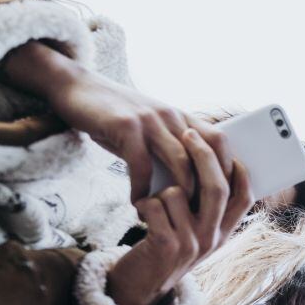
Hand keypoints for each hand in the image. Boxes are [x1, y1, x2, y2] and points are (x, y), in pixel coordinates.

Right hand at [0, 41, 232, 200]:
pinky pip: (141, 164)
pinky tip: (137, 203)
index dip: (228, 169)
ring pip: (180, 160)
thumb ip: (169, 148)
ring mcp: (150, 120)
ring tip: (173, 216)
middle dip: (208, 188)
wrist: (76, 88)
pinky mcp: (126, 126)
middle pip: (206, 154)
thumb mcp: (149, 128)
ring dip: (179, 193)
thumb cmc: (114, 116)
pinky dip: (142, 188)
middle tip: (203, 216)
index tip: (225, 197)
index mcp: (181, 117)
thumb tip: (188, 186)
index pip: (219, 141)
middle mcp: (172, 115)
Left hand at [106, 128, 251, 304]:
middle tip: (187, 133)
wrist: (139, 287)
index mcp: (223, 234)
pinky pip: (155, 205)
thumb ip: (205, 207)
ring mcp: (191, 244)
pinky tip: (140, 215)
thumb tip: (211, 163)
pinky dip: (143, 204)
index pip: (244, 197)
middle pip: (217, 187)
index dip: (239, 171)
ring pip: (178, 192)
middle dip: (202, 155)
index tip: (228, 149)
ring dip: (160, 191)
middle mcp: (212, 239)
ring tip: (153, 204)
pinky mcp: (166, 246)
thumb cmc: (164, 248)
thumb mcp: (194, 232)